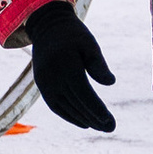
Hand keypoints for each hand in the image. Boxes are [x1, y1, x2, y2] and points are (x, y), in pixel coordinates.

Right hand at [25, 0, 116, 132]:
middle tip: (111, 128)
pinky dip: (69, 116)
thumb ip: (98, 64)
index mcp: (66, 65)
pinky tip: (84, 122)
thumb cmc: (73, 34)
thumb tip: (111, 83)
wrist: (47, 26)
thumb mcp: (89, 44)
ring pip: (66, 108)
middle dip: (94, 118)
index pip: (84, 93)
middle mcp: (53, 77)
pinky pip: (56, 106)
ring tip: (101, 126)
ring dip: (84, 119)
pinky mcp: (41, 85)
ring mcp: (45, 83)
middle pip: (76, 104)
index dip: (96, 109)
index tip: (109, 120)